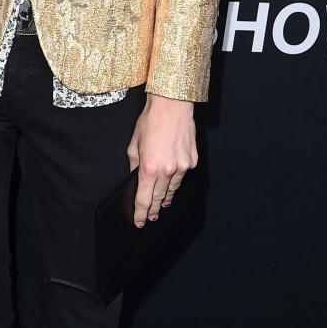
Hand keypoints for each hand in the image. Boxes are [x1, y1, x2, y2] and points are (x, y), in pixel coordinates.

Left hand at [127, 95, 196, 227]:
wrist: (171, 106)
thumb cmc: (150, 122)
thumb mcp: (134, 145)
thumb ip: (134, 165)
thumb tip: (135, 178)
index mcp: (149, 168)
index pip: (143, 198)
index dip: (140, 212)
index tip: (139, 221)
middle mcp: (167, 170)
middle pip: (159, 197)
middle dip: (153, 209)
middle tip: (151, 217)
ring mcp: (182, 166)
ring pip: (172, 189)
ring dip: (165, 197)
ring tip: (161, 204)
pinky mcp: (192, 161)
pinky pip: (182, 176)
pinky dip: (176, 180)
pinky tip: (172, 183)